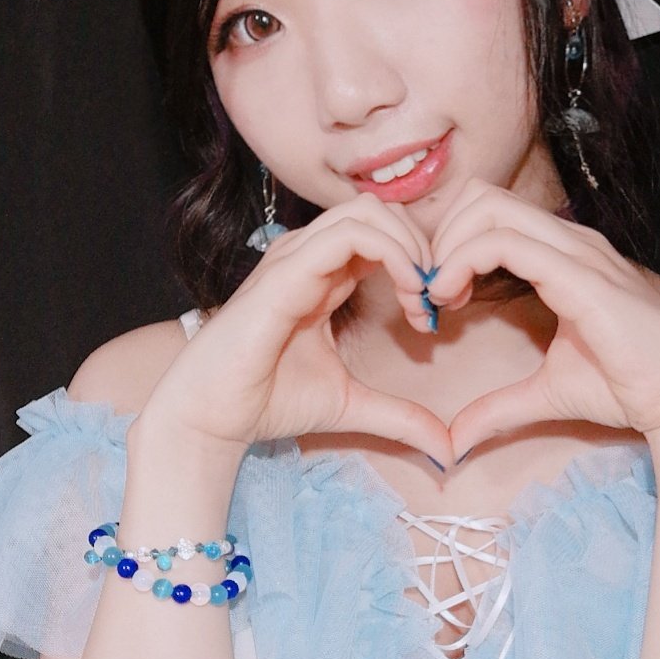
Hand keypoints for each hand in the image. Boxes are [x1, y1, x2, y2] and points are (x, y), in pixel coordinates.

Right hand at [141, 194, 453, 466]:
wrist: (211, 416)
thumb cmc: (267, 400)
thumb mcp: (350, 404)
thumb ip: (399, 416)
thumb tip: (448, 448)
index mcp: (323, 272)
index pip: (383, 233)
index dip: (420, 260)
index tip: (435, 310)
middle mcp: (309, 254)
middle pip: (382, 211)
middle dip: (421, 245)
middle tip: (435, 298)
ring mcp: (296, 256)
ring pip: (370, 212)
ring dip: (410, 247)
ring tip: (420, 297)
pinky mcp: (287, 270)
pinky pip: (350, 236)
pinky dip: (392, 253)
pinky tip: (406, 294)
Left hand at [428, 181, 659, 455]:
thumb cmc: (629, 385)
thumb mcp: (547, 392)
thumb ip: (498, 407)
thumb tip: (456, 438)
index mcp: (563, 253)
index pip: (490, 211)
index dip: (451, 243)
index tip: (437, 295)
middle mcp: (569, 240)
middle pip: (482, 197)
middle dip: (442, 236)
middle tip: (432, 289)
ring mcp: (577, 251)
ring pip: (489, 208)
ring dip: (449, 246)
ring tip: (441, 295)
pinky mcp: (580, 274)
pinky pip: (506, 243)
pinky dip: (464, 261)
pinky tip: (454, 298)